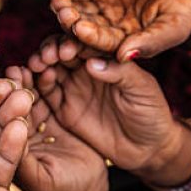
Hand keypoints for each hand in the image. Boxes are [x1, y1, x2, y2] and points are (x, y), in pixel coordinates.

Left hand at [8, 65, 108, 190]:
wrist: (90, 187)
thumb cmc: (63, 190)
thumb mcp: (42, 179)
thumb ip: (22, 162)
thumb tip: (6, 137)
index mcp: (0, 149)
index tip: (4, 90)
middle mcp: (9, 131)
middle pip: (6, 106)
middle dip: (10, 89)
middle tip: (13, 72)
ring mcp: (28, 118)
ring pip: (23, 95)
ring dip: (26, 80)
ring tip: (30, 66)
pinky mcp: (47, 109)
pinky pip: (44, 92)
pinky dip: (44, 79)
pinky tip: (46, 68)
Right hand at [34, 39, 190, 187]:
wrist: (148, 149)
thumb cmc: (152, 113)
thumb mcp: (143, 89)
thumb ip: (120, 73)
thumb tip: (91, 62)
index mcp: (105, 56)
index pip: (85, 42)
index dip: (73, 41)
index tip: (67, 48)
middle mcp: (85, 67)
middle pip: (61, 50)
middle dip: (51, 49)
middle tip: (48, 55)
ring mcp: (72, 85)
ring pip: (49, 67)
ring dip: (41, 62)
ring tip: (38, 64)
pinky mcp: (63, 106)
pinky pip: (46, 91)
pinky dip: (40, 82)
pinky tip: (41, 78)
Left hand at [51, 0, 190, 60]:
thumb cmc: (187, 9)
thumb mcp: (173, 26)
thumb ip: (150, 41)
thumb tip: (124, 56)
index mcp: (123, 44)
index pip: (102, 44)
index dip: (90, 37)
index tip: (79, 28)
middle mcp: (106, 29)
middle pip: (84, 28)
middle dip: (71, 21)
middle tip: (61, 11)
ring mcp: (100, 8)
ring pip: (78, 9)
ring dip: (66, 4)